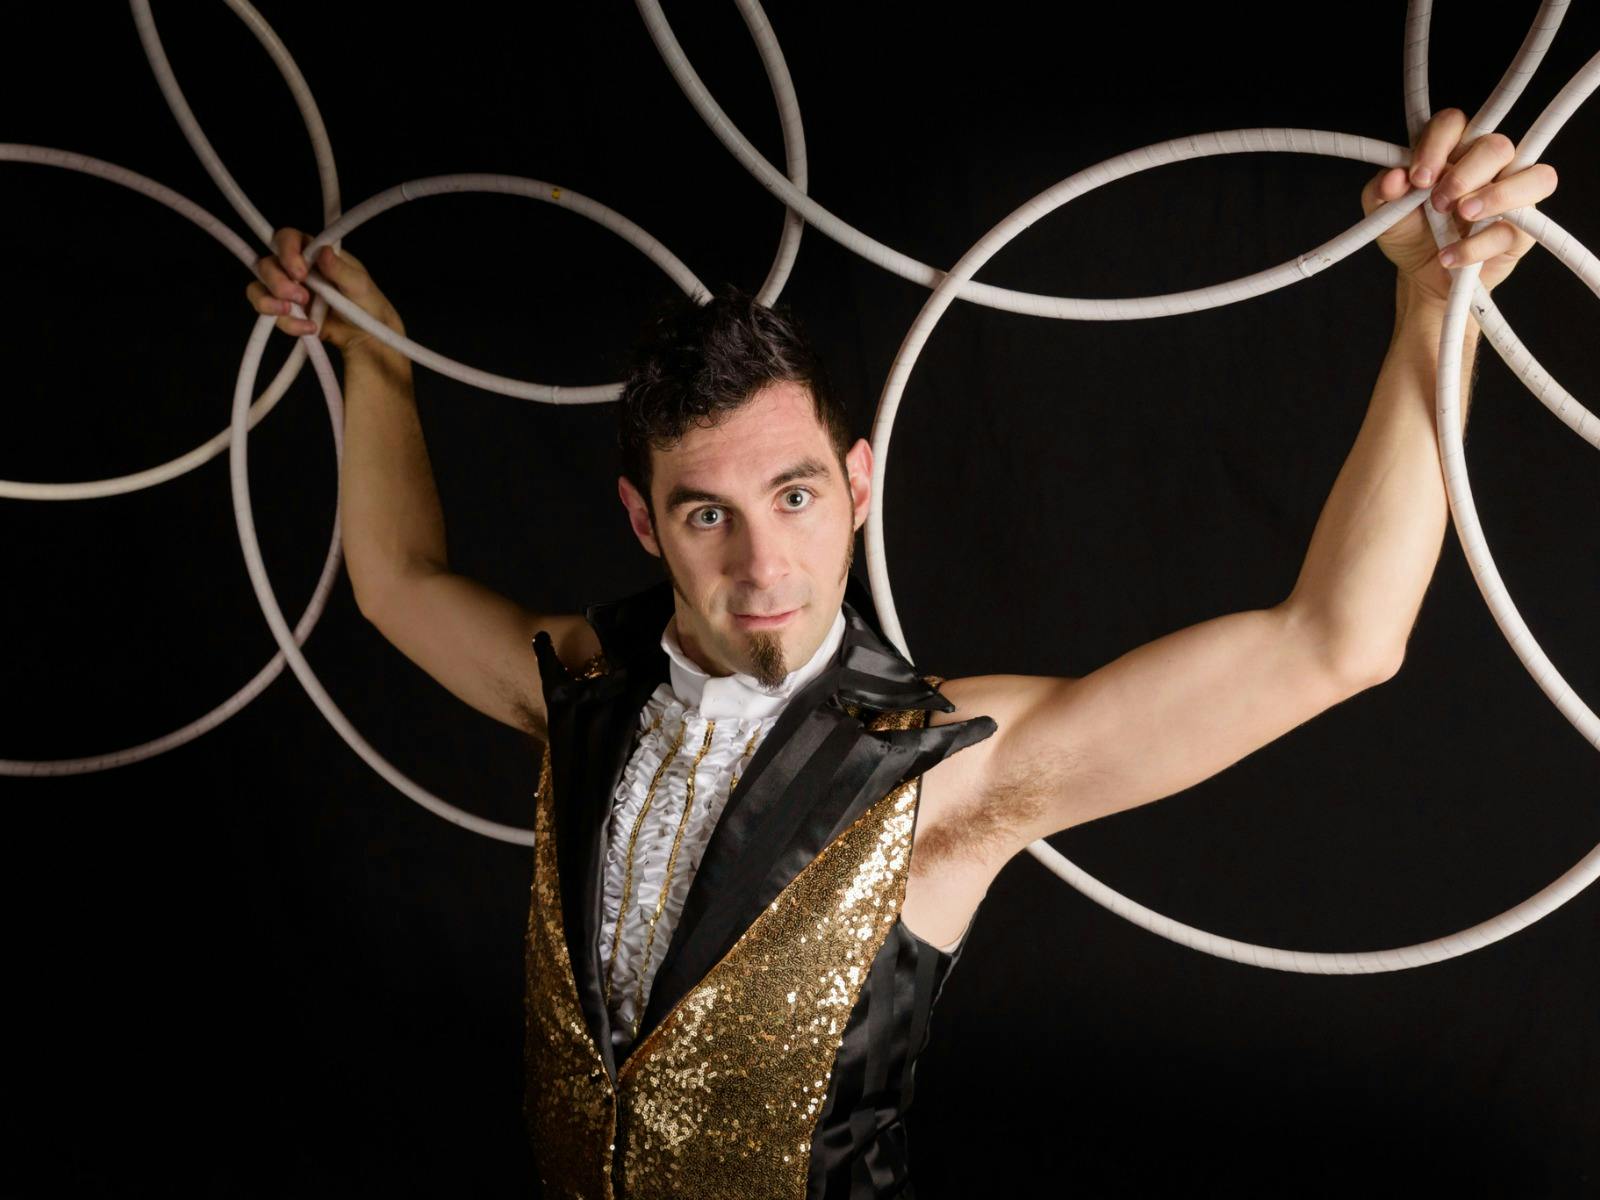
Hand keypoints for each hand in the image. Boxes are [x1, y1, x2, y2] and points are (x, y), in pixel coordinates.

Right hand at [244, 227, 406, 353]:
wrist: (367, 334)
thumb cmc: (366, 301)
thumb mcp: (359, 284)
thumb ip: (340, 269)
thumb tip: (323, 251)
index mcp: (311, 252)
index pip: (286, 238)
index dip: (286, 251)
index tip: (300, 272)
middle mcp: (294, 268)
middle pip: (266, 265)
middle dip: (278, 282)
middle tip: (302, 297)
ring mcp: (286, 291)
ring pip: (258, 289)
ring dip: (270, 302)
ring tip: (293, 312)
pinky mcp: (286, 314)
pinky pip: (271, 316)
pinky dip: (287, 324)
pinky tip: (309, 328)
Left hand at [1361, 107, 1558, 304]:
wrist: (1420, 275)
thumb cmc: (1410, 232)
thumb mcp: (1383, 213)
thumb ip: (1381, 191)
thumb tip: (1393, 178)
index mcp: (1451, 150)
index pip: (1453, 123)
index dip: (1436, 145)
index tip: (1417, 178)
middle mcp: (1487, 165)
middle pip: (1496, 146)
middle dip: (1464, 175)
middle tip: (1437, 204)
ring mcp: (1512, 192)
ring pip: (1534, 176)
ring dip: (1496, 196)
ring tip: (1462, 216)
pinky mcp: (1524, 227)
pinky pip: (1524, 224)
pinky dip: (1482, 243)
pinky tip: (1450, 256)